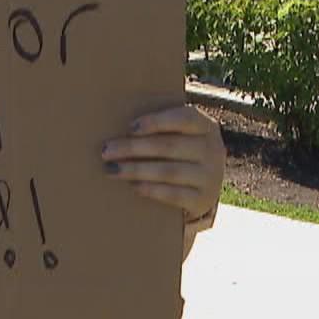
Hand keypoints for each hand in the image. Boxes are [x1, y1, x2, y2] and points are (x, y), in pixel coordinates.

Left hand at [102, 105, 223, 221]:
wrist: (201, 190)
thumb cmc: (179, 154)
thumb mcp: (178, 136)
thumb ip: (158, 129)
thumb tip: (115, 120)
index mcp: (205, 127)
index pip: (185, 118)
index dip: (157, 121)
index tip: (129, 127)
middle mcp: (212, 150)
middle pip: (169, 146)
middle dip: (133, 148)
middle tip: (106, 151)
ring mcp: (210, 176)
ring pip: (169, 171)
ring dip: (136, 170)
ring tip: (111, 170)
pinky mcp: (203, 200)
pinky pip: (174, 194)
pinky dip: (151, 189)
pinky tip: (133, 186)